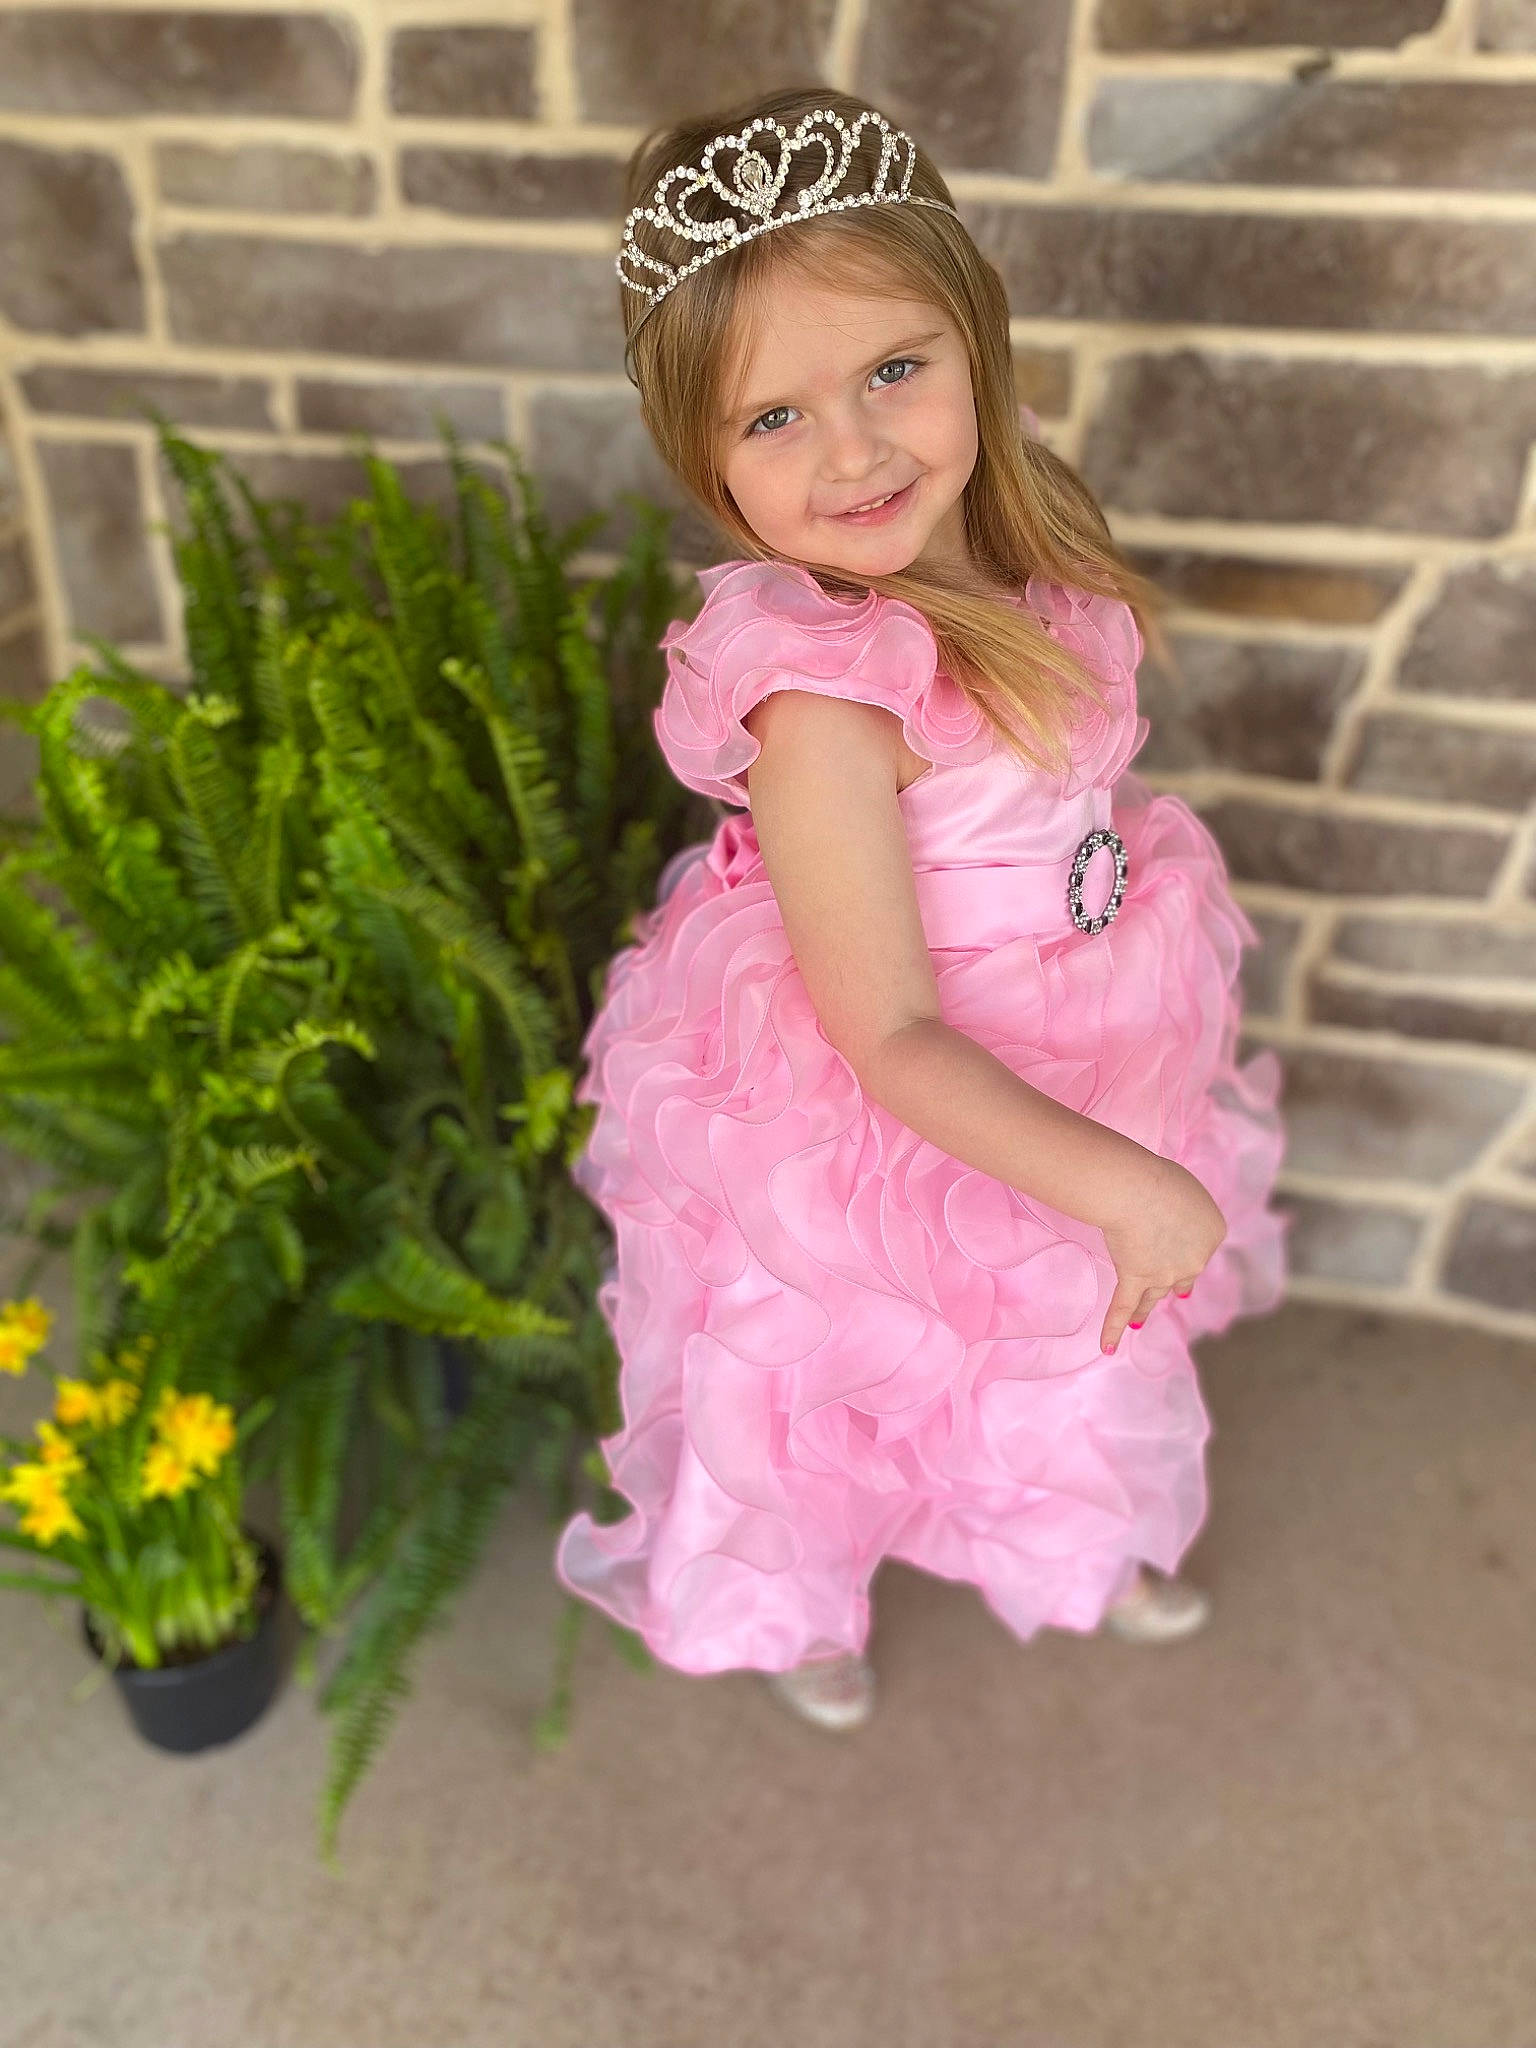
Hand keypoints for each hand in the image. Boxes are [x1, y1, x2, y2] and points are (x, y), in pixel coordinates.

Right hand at [1097, 1156, 1227, 1352]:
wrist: (1136, 1190)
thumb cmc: (1160, 1178)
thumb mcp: (1187, 1188)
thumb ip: (1187, 1208)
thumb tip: (1175, 1219)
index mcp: (1214, 1232)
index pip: (1202, 1243)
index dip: (1185, 1239)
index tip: (1170, 1232)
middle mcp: (1196, 1260)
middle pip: (1183, 1274)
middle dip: (1173, 1277)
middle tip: (1169, 1283)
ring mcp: (1165, 1275)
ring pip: (1154, 1296)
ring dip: (1146, 1309)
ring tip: (1139, 1322)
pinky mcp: (1137, 1279)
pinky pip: (1122, 1308)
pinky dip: (1113, 1328)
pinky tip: (1107, 1347)